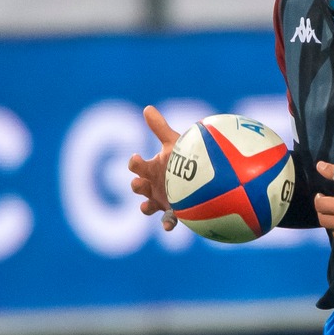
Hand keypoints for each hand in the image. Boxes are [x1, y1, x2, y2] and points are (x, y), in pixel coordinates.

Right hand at [125, 105, 180, 231]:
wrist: (200, 176)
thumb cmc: (184, 158)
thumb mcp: (173, 143)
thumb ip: (159, 128)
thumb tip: (147, 108)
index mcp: (151, 168)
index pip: (135, 165)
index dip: (134, 162)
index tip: (137, 157)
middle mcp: (152, 185)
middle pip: (137, 187)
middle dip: (136, 185)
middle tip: (141, 183)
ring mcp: (160, 200)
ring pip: (146, 207)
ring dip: (145, 207)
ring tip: (147, 207)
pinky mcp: (172, 212)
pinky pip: (167, 221)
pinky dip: (166, 224)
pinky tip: (168, 227)